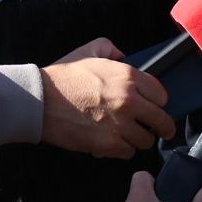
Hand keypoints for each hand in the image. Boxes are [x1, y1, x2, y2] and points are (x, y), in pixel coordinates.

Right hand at [41, 41, 175, 157]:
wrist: (39, 101)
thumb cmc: (63, 77)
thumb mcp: (89, 50)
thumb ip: (111, 49)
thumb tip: (124, 55)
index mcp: (129, 77)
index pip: (162, 95)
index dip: (157, 102)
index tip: (153, 107)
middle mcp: (129, 100)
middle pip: (162, 120)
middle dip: (161, 126)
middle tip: (158, 129)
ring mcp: (120, 124)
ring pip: (147, 140)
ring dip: (138, 138)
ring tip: (128, 135)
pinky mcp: (108, 144)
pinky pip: (128, 152)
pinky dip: (122, 150)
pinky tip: (113, 142)